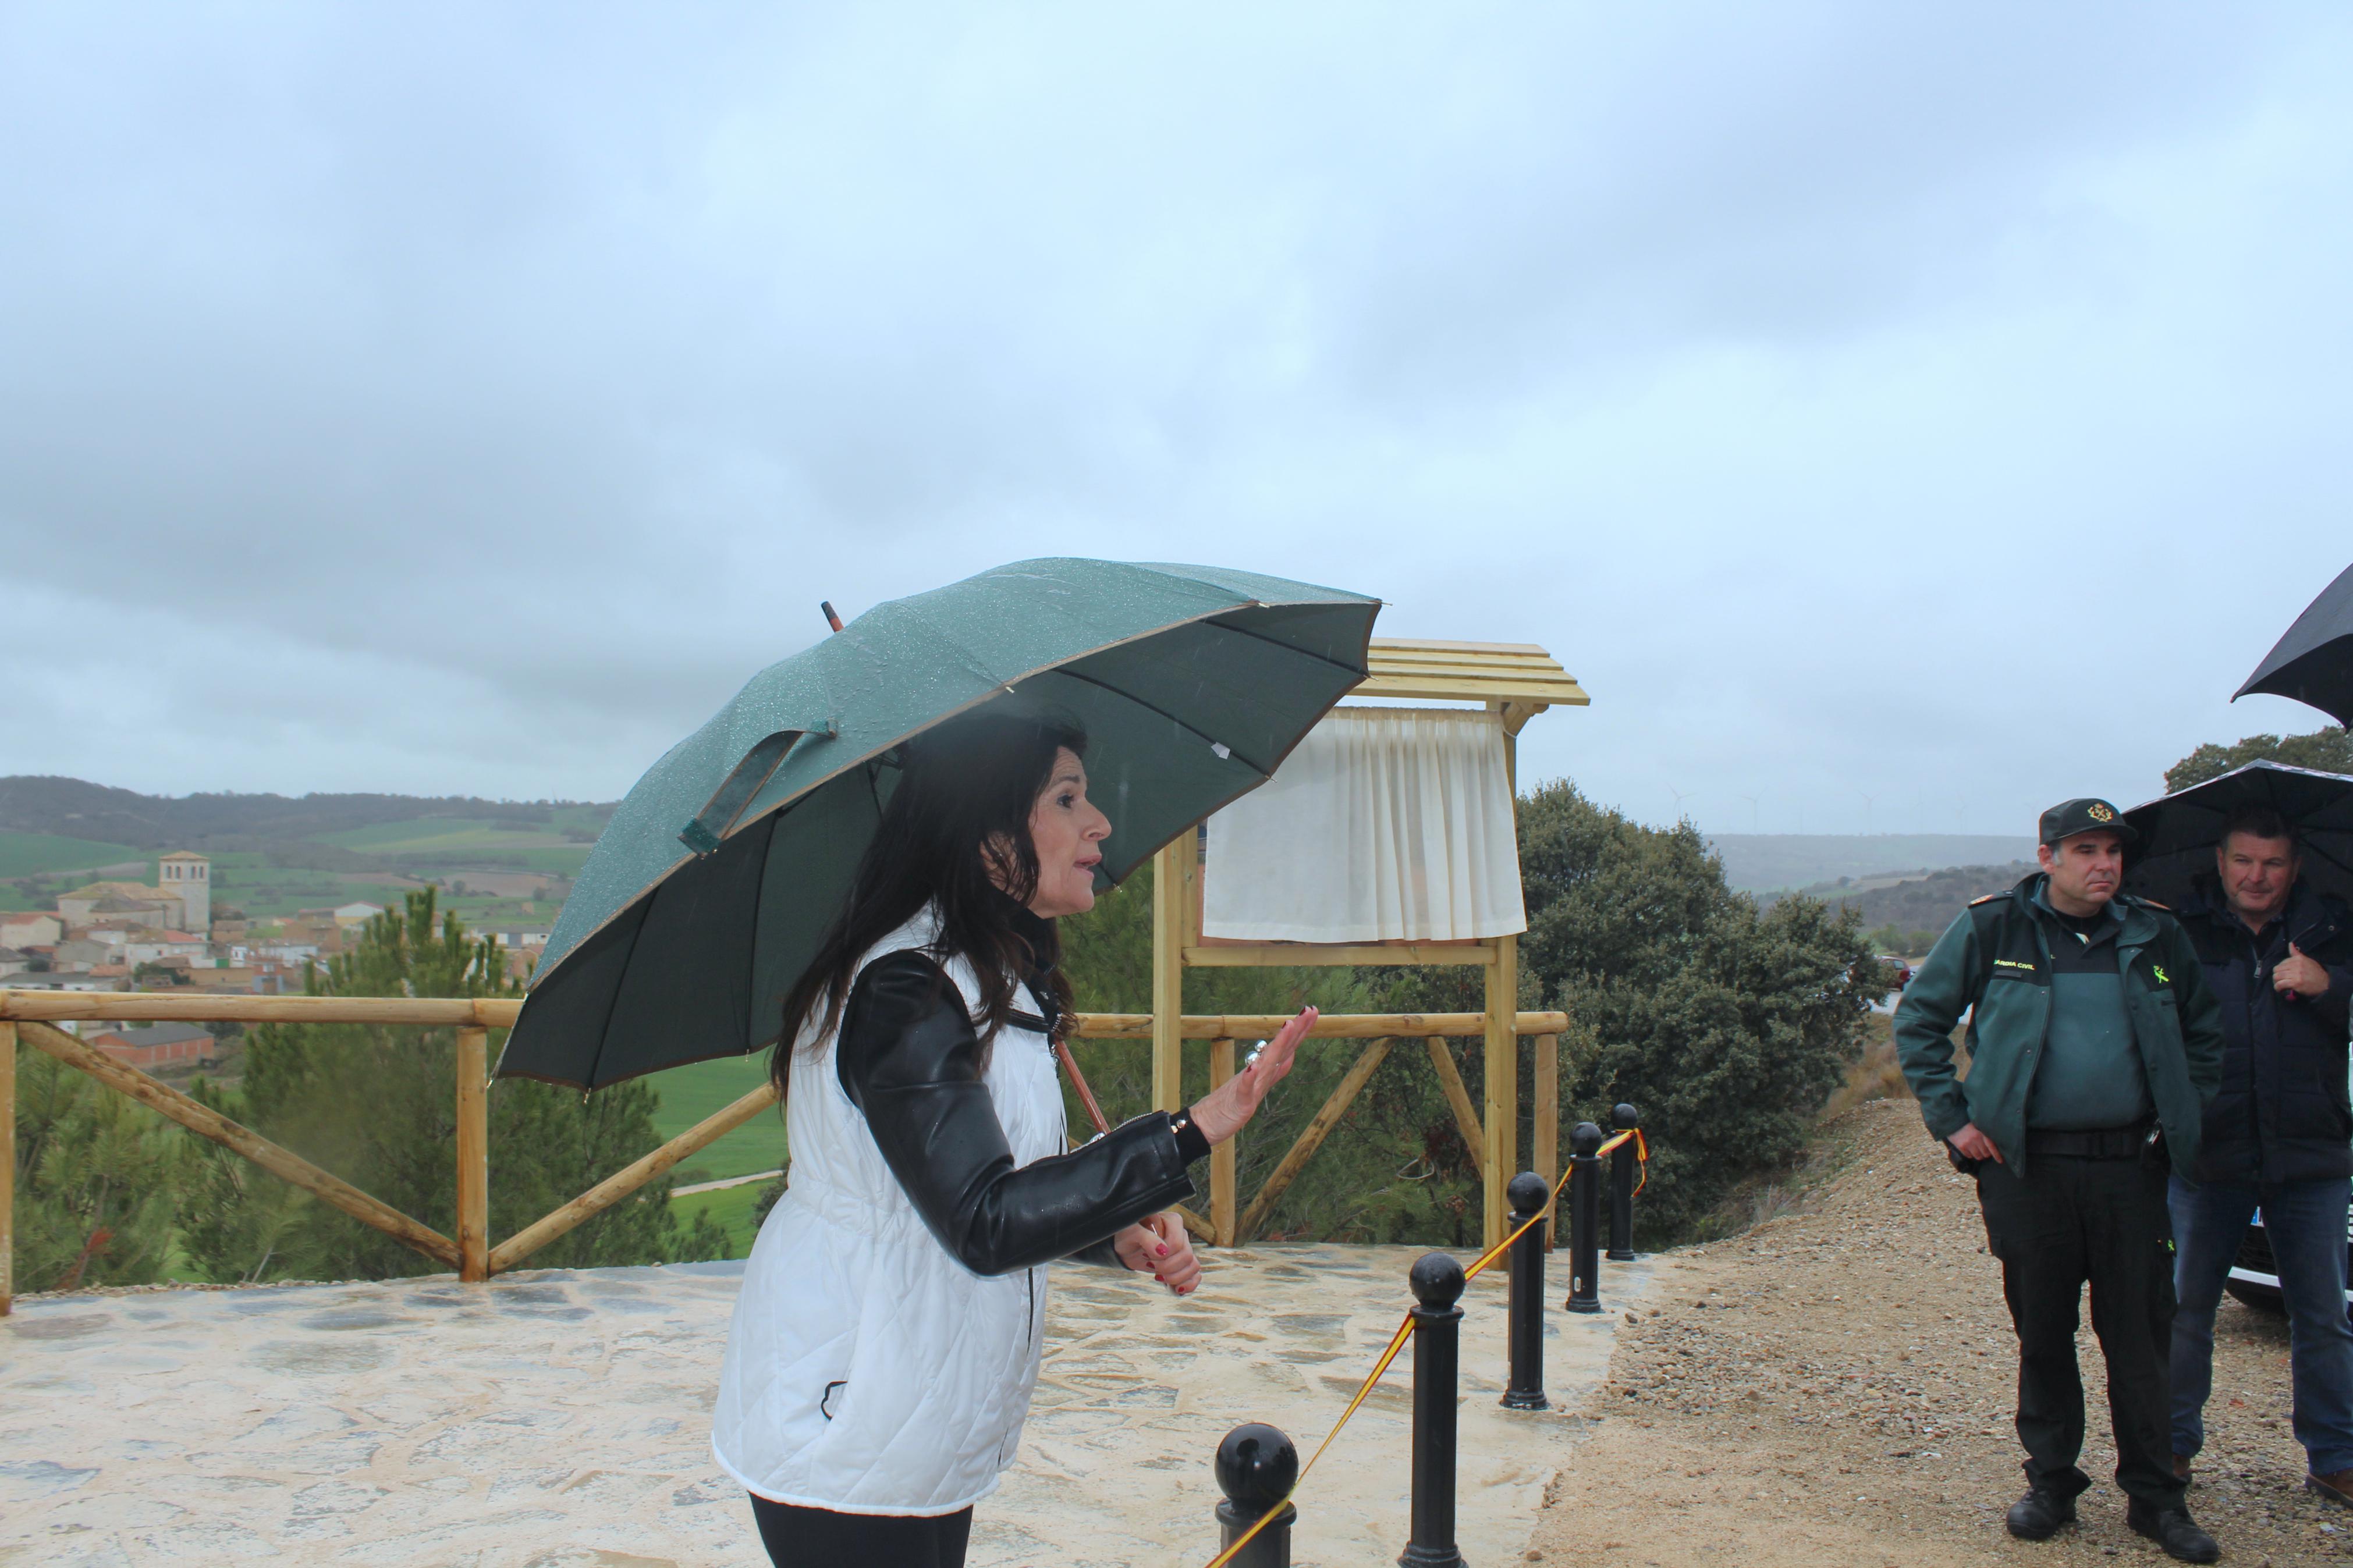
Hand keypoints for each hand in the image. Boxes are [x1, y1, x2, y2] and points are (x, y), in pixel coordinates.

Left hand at [1112, 1212, 1199, 1294]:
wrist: (1126, 1247)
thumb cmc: (1128, 1234)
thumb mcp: (1131, 1233)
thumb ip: (1147, 1238)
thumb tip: (1163, 1251)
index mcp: (1172, 1221)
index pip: (1177, 1244)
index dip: (1163, 1256)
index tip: (1146, 1255)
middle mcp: (1182, 1234)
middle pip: (1187, 1257)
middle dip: (1167, 1268)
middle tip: (1150, 1266)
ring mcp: (1184, 1249)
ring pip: (1193, 1267)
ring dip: (1175, 1277)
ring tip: (1159, 1277)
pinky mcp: (1183, 1264)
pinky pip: (1196, 1276)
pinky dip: (1188, 1285)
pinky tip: (1175, 1289)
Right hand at [1187, 1007, 1316, 1143]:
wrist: (1205, 1122)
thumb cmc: (1232, 1103)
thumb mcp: (1259, 1087)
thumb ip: (1274, 1071)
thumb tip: (1290, 1055)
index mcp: (1264, 1071)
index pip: (1286, 1047)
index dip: (1300, 1030)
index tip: (1312, 1010)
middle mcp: (1258, 1074)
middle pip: (1280, 1049)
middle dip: (1296, 1029)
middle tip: (1310, 1009)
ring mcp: (1248, 1087)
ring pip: (1265, 1063)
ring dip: (1278, 1044)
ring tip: (1289, 1025)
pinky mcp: (1239, 1103)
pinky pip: (1244, 1089)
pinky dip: (1248, 1078)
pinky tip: (1253, 1068)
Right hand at [1949, 1123, 2002, 1163]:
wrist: (1953, 1120)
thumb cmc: (1968, 1123)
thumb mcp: (1978, 1125)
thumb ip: (1985, 1133)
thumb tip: (1995, 1144)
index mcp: (1982, 1132)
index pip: (1992, 1146)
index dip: (1997, 1155)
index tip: (2000, 1161)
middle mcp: (1976, 1138)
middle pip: (1986, 1153)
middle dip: (1986, 1153)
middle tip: (1984, 1150)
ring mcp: (1968, 1143)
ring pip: (1978, 1156)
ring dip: (1979, 1155)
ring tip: (1977, 1149)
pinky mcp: (1961, 1146)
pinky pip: (1969, 1156)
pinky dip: (1970, 1154)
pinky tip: (1969, 1149)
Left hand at [2277, 943, 2330, 1000]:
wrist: (2326, 984)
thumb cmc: (2316, 972)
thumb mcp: (2307, 960)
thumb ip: (2296, 954)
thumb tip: (2290, 944)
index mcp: (2298, 958)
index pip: (2281, 963)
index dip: (2280, 969)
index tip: (2283, 974)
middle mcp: (2296, 965)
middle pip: (2277, 969)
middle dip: (2276, 975)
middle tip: (2279, 980)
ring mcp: (2296, 974)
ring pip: (2277, 977)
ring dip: (2276, 982)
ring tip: (2279, 985)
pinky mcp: (2296, 983)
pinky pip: (2280, 984)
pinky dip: (2278, 987)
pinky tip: (2280, 989)